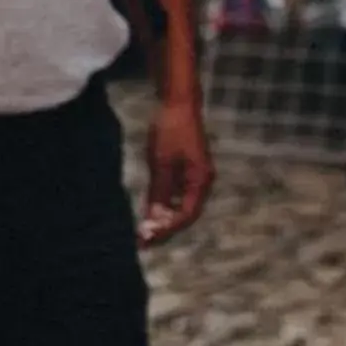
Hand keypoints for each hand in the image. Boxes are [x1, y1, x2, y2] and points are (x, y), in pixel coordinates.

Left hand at [140, 102, 215, 245]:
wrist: (178, 104)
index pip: (186, 215)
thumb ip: (158, 193)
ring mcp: (196, 175)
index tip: (147, 239)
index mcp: (200, 181)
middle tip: (142, 241)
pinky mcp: (188, 169)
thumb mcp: (161, 164)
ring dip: (164, 217)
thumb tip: (153, 220)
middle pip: (185, 213)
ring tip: (144, 229)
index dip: (167, 230)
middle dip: (165, 228)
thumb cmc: (170, 132)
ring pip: (181, 205)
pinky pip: (178, 194)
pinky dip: (165, 204)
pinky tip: (150, 209)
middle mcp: (202, 181)